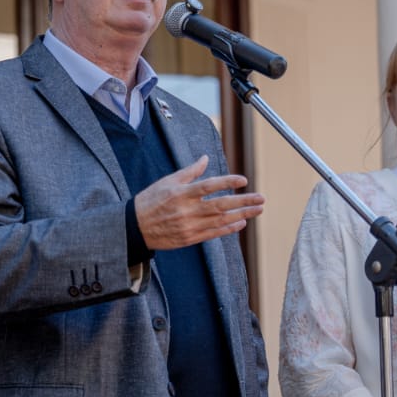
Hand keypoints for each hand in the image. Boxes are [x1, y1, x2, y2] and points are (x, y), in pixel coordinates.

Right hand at [134, 155, 263, 249]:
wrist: (135, 228)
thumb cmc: (151, 200)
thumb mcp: (167, 181)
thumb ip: (189, 171)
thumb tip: (205, 158)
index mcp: (181, 193)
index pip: (209, 186)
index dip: (227, 182)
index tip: (244, 180)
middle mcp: (187, 210)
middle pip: (221, 205)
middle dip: (243, 201)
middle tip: (261, 198)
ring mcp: (189, 226)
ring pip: (221, 220)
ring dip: (242, 214)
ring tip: (258, 209)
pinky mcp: (190, 238)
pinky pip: (213, 233)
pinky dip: (229, 228)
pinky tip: (241, 222)